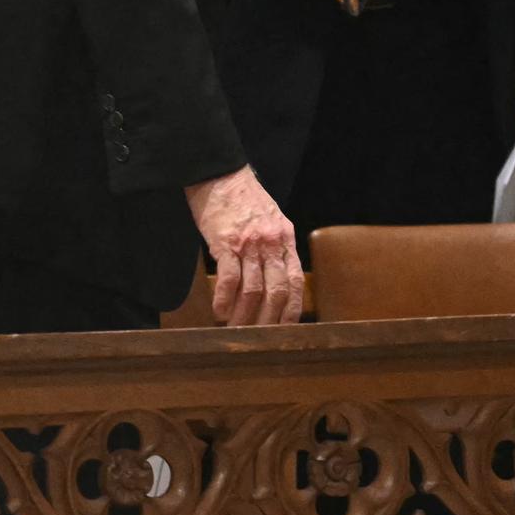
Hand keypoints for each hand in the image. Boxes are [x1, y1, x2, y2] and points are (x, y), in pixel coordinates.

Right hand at [184, 166, 302, 325]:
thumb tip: (278, 279)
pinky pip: (229, 279)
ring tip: (234, 331)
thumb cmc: (244, 201)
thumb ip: (277, 248)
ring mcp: (250, 243)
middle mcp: (272, 243)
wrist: (221, 175)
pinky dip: (224, 301)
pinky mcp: (226, 242)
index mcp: (285, 239)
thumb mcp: (271, 221)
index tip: (285, 332)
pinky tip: (219, 312)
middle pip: (277, 291)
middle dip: (268, 321)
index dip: (291, 310)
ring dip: (244, 316)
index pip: (295, 282)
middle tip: (257, 340)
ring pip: (253, 290)